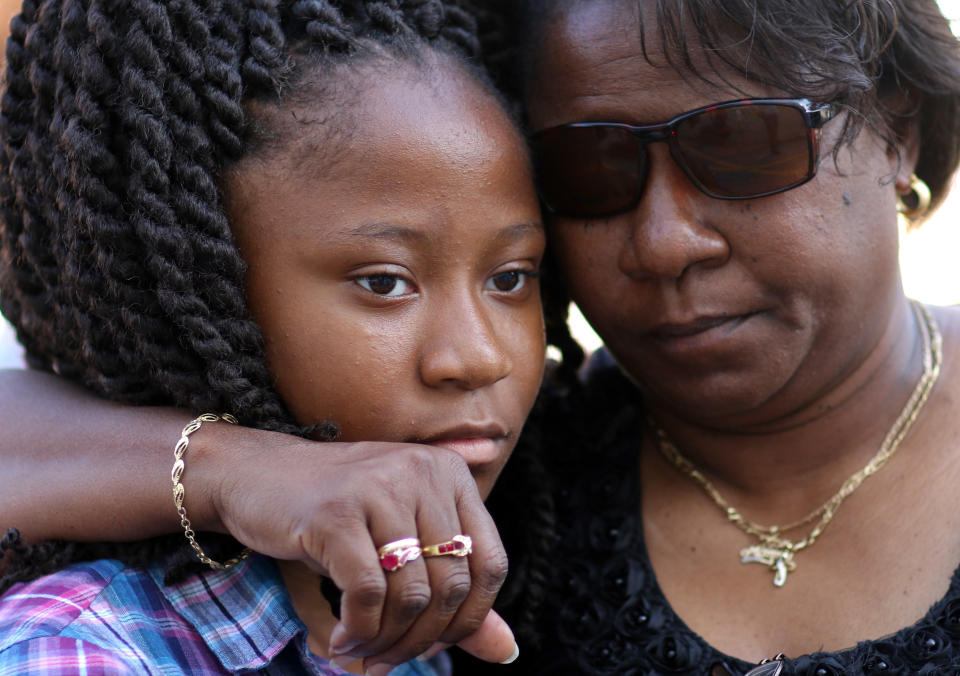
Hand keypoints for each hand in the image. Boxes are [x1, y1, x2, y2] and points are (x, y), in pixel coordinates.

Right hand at [190, 428, 514, 667]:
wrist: (256, 474)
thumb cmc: (337, 512)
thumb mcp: (402, 540)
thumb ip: (454, 593)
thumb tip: (508, 652)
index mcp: (450, 475)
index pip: (490, 564)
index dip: (470, 619)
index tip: (433, 643)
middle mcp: (422, 472)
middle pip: (451, 586)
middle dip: (422, 640)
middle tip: (389, 661)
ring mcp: (379, 489)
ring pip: (411, 595)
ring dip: (387, 642)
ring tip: (362, 654)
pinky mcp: (336, 513)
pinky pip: (368, 594)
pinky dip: (358, 631)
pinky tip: (341, 641)